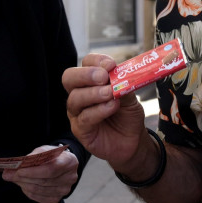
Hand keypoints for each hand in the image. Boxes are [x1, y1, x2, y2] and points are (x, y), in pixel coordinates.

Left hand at [2, 146, 79, 202]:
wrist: (61, 164)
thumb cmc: (52, 156)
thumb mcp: (44, 151)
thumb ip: (30, 158)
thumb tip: (13, 167)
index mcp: (70, 161)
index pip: (50, 169)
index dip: (33, 172)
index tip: (18, 171)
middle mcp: (70, 177)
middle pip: (44, 181)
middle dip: (24, 178)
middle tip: (8, 175)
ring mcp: (65, 190)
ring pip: (39, 190)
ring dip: (24, 184)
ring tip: (14, 178)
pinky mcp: (57, 198)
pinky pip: (39, 198)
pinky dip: (28, 191)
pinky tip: (23, 184)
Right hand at [62, 53, 148, 167]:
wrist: (132, 141)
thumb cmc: (127, 115)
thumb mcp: (130, 96)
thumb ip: (123, 84)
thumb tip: (119, 74)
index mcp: (90, 81)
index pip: (86, 63)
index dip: (96, 61)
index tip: (111, 65)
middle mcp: (79, 94)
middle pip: (69, 78)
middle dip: (86, 75)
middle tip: (103, 77)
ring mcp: (77, 112)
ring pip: (75, 98)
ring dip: (94, 93)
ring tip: (111, 94)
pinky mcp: (80, 130)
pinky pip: (84, 118)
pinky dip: (99, 110)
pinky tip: (112, 107)